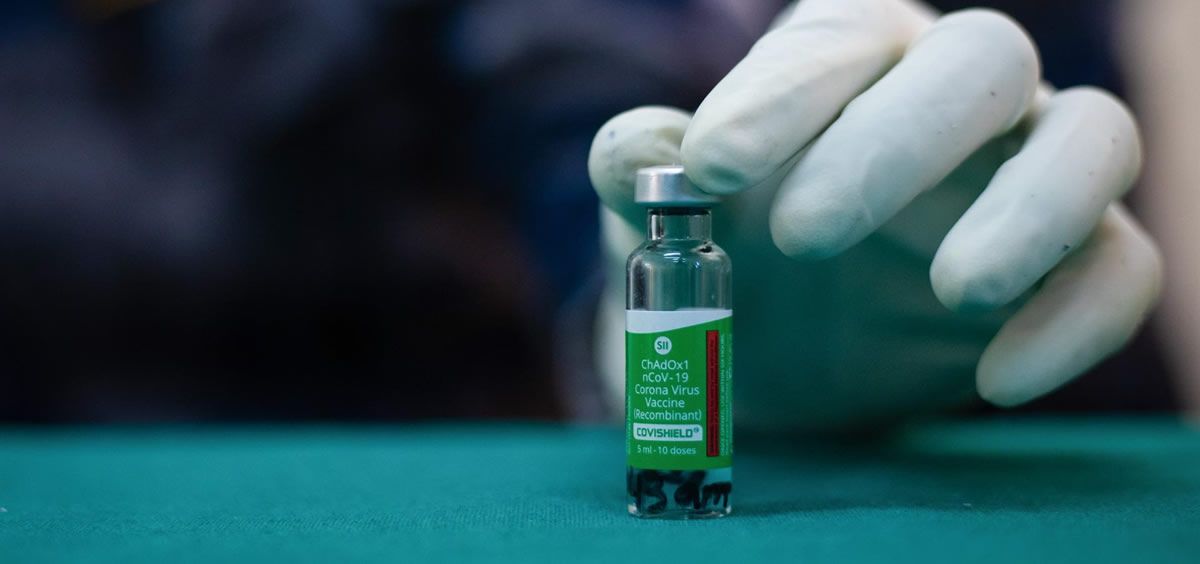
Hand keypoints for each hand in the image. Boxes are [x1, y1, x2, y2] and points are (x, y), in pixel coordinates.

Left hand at [587, 0, 1161, 430]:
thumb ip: (642, 172)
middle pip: (981, 59)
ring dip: (1033, 211)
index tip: (711, 168)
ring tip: (954, 289)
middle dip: (898, 140)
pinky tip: (997, 379)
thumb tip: (641, 151)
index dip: (784, 91)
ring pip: (1092, 139)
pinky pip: (1121, 268)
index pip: (844, 34)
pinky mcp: (1073, 263)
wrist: (778, 355)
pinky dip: (1079, 319)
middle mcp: (951, 97)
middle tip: (804, 233)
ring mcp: (1026, 174)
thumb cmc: (723, 256)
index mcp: (851, 59)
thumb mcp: (661, 217)